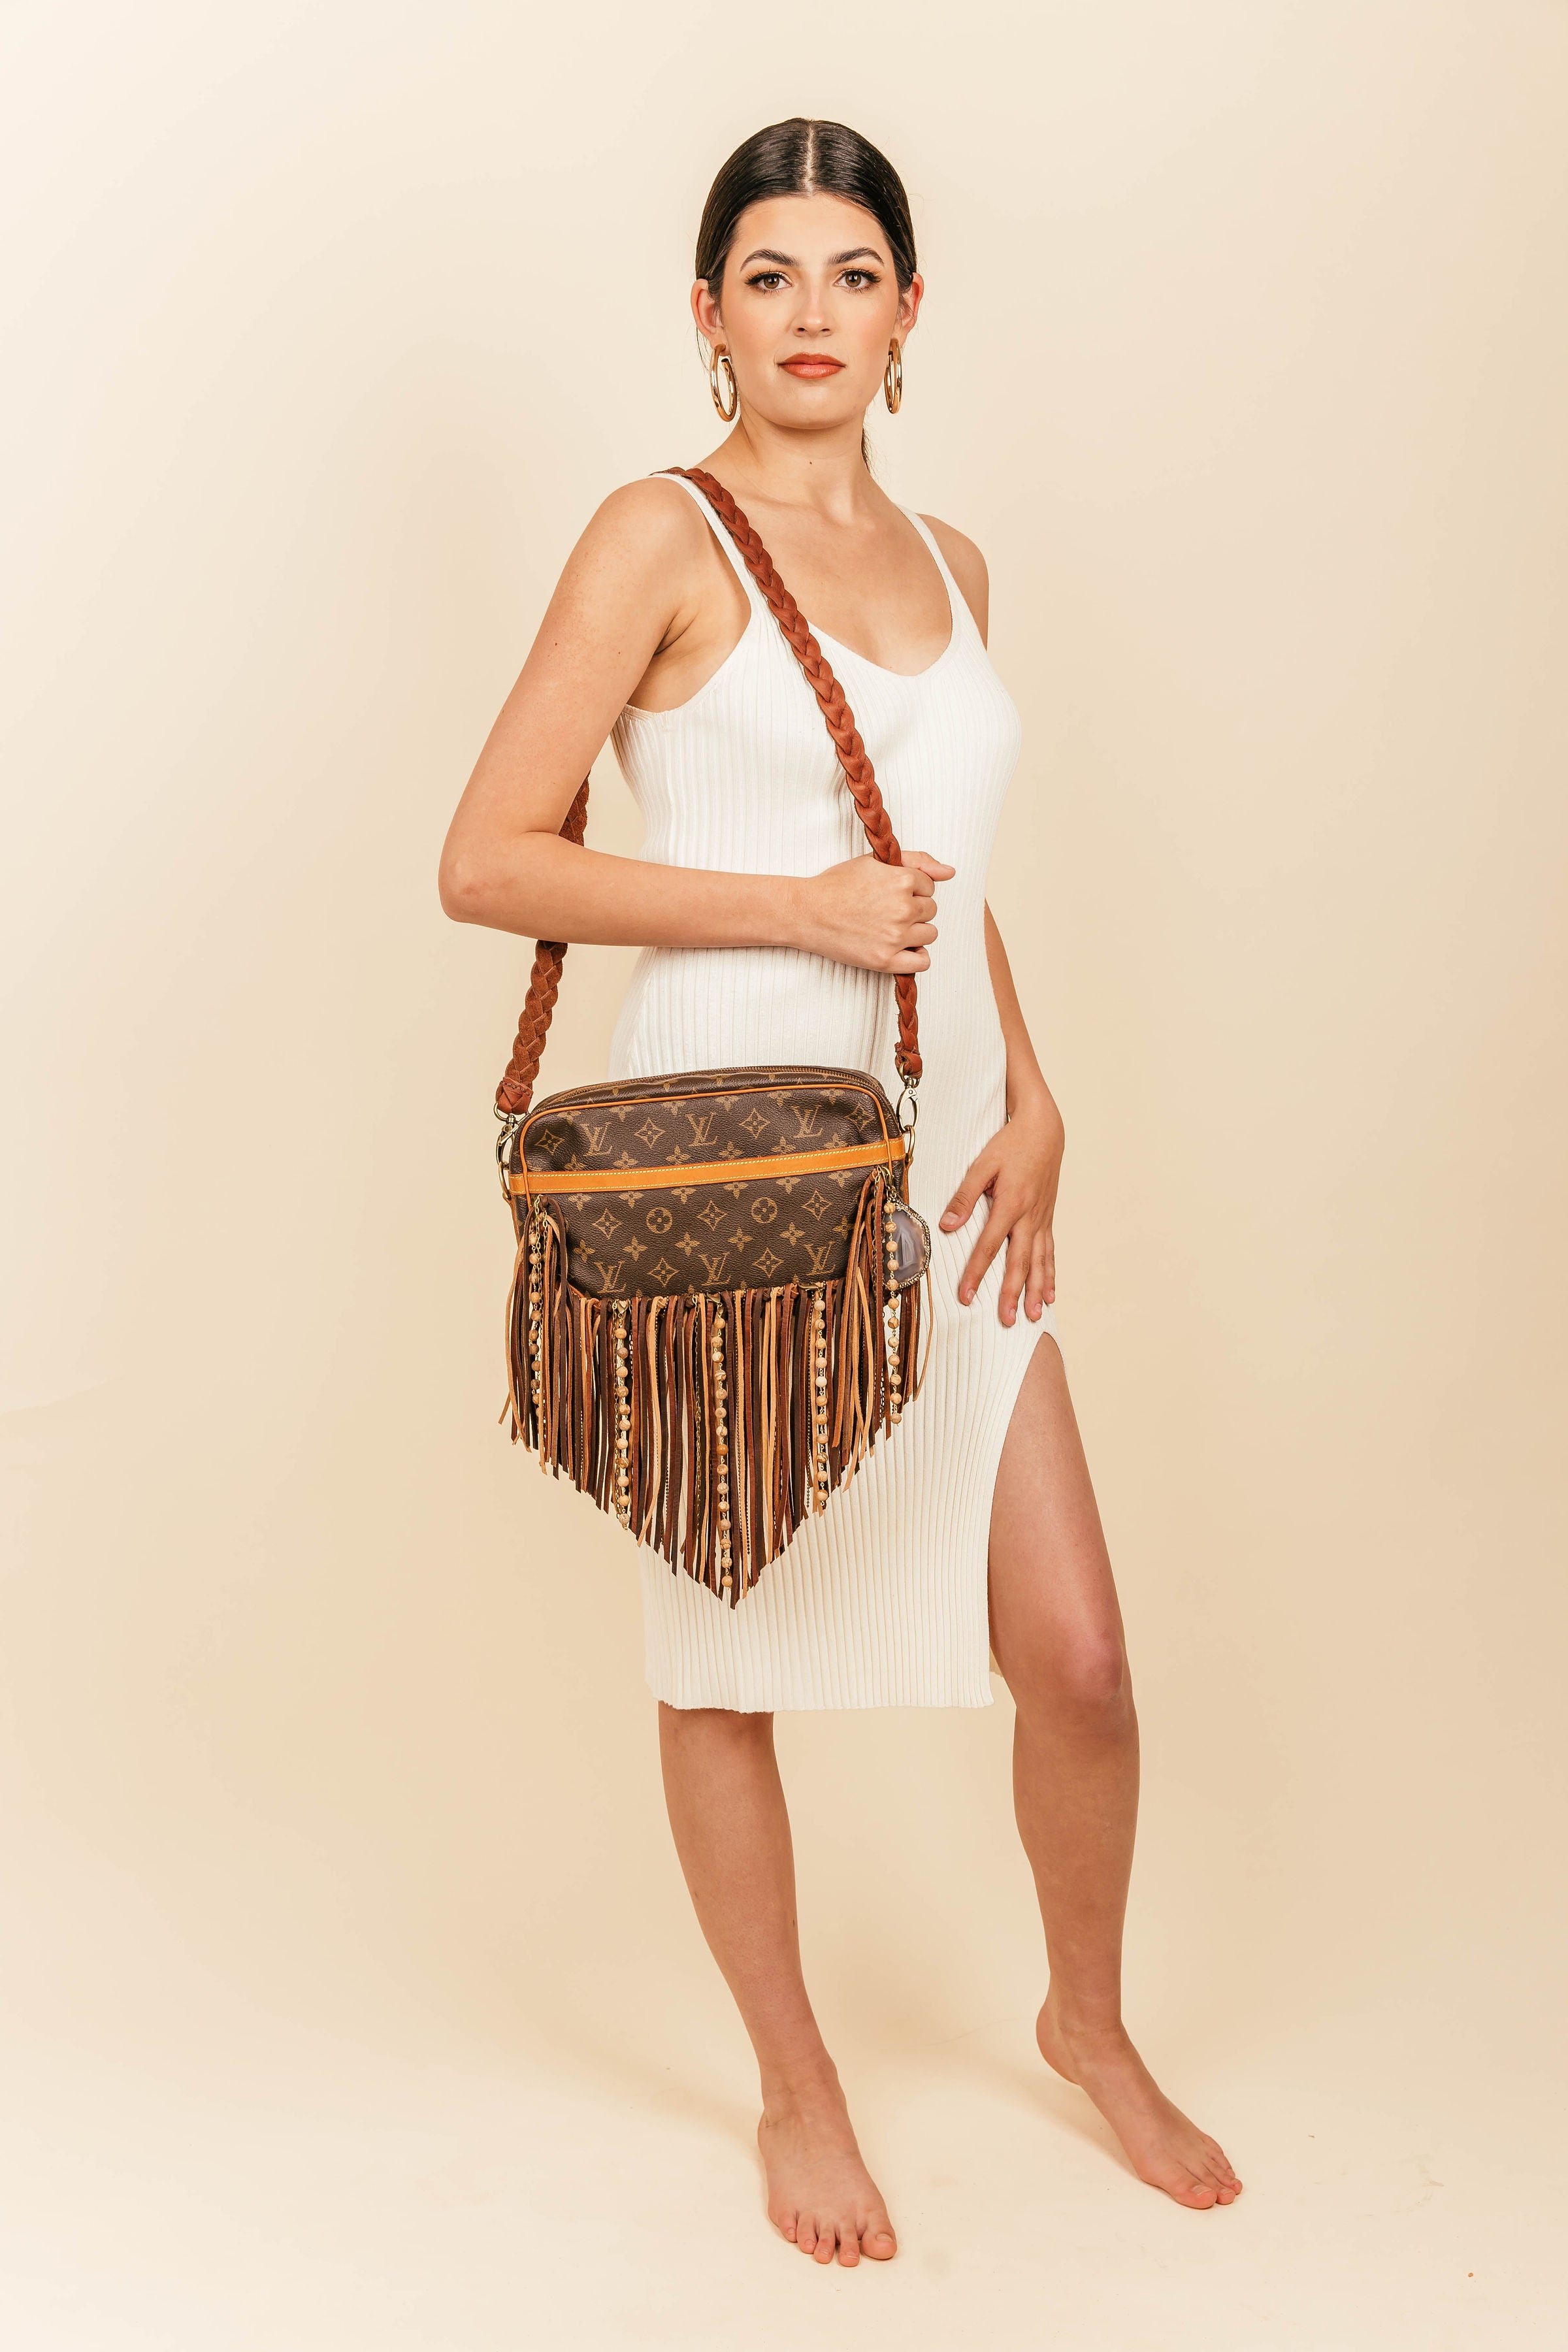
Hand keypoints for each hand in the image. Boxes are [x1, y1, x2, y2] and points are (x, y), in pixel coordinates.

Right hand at [791, 851, 954, 972]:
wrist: (807, 912)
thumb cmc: (838, 885)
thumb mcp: (875, 862)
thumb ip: (917, 861)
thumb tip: (950, 872)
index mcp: (901, 880)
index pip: (929, 887)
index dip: (911, 889)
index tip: (890, 893)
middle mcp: (902, 908)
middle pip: (931, 910)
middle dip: (913, 909)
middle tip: (886, 910)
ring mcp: (895, 936)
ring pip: (930, 934)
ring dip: (915, 932)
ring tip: (890, 928)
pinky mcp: (886, 960)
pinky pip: (922, 962)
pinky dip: (916, 956)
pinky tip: (900, 948)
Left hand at [938, 1095, 1063, 1325]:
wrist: (1044, 1130)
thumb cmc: (1010, 1144)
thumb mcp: (982, 1164)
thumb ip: (965, 1196)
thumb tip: (947, 1225)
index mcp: (1010, 1203)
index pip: (989, 1246)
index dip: (976, 1273)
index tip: (966, 1296)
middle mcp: (1029, 1216)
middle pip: (1019, 1261)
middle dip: (1011, 1293)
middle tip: (1005, 1320)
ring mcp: (1042, 1219)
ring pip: (1039, 1262)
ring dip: (1034, 1291)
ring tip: (1032, 1316)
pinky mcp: (1047, 1218)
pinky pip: (1050, 1252)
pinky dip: (1050, 1275)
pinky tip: (1049, 1295)